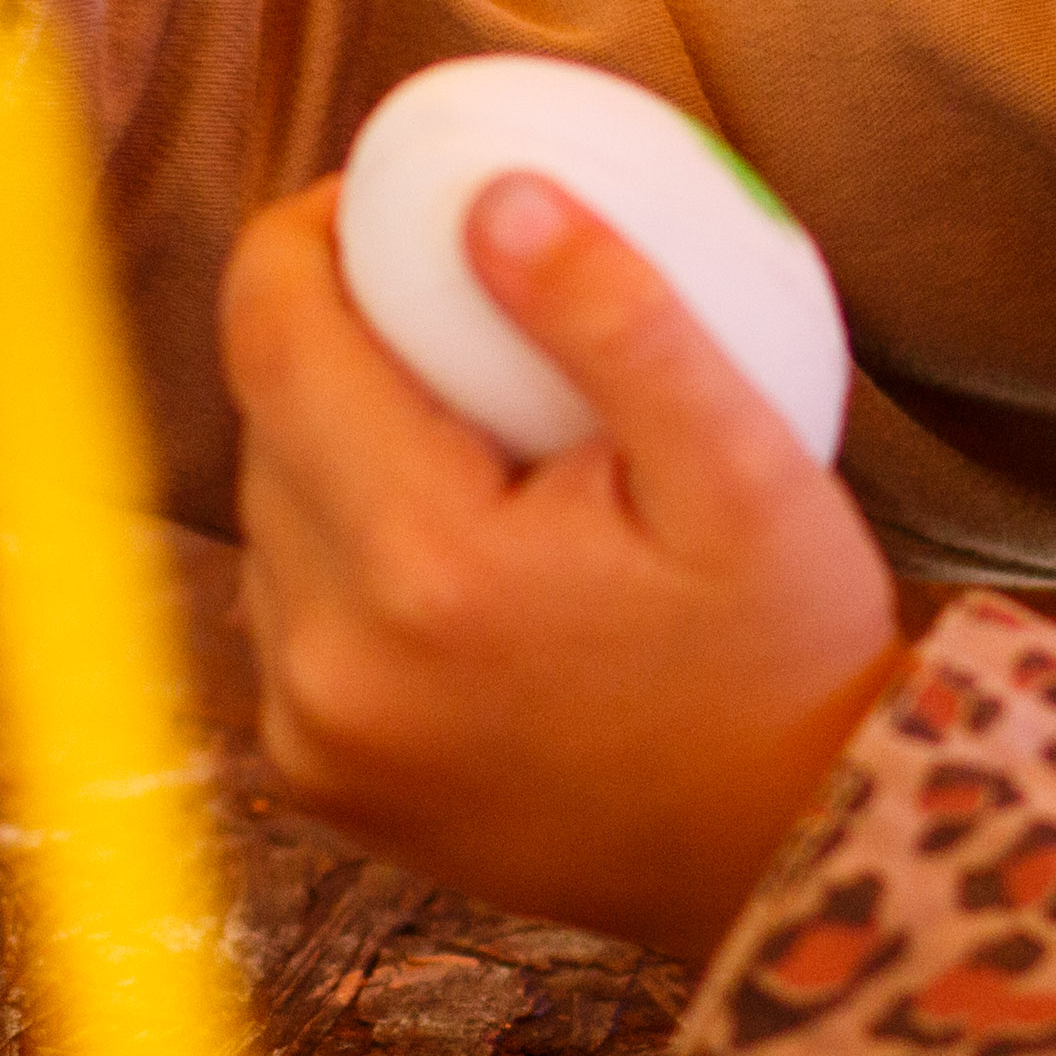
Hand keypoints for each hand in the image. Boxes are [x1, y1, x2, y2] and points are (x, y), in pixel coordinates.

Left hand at [222, 172, 903, 962]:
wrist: (787, 857)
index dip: (306, 234)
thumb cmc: (784, 651)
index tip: (385, 203)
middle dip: (344, 339)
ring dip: (342, 446)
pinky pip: (292, 607)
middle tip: (464, 315)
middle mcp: (332, 663)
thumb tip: (492, 198)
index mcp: (422, 567)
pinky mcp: (321, 779)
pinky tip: (457, 540)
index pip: (272, 331)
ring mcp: (315, 735)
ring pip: (272, 508)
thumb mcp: (746, 464)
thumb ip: (618, 318)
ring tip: (476, 434)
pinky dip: (351, 551)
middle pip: (268, 415)